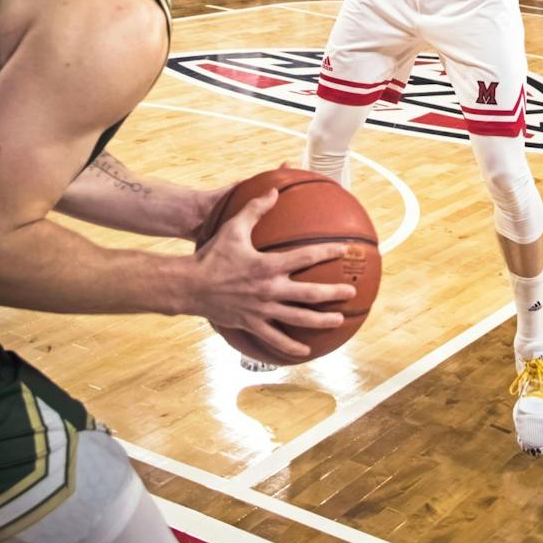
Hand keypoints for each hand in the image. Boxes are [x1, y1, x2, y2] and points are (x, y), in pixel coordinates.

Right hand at [192, 189, 355, 358]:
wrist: (190, 285)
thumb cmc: (212, 254)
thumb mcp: (234, 227)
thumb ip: (255, 208)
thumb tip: (274, 190)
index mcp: (268, 265)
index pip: (305, 257)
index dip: (326, 252)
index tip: (343, 250)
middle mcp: (269, 290)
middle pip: (309, 294)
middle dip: (333, 293)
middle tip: (351, 291)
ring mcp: (262, 310)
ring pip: (297, 319)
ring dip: (320, 321)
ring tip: (339, 320)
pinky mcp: (252, 324)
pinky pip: (275, 339)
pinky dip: (291, 346)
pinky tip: (304, 351)